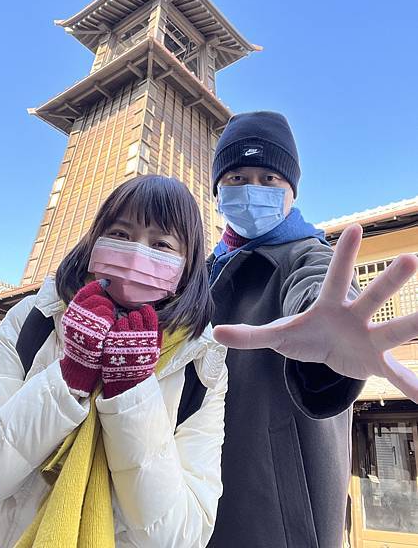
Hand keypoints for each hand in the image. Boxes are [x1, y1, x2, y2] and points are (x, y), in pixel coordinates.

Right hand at [60, 280, 114, 394]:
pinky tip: (109, 329)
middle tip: (108, 314)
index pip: (86, 291)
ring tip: (108, 324)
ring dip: (110, 314)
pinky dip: (111, 323)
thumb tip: (105, 284)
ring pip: (105, 308)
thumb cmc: (84, 341)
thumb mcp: (80, 321)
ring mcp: (84, 324)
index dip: (97, 286)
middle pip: (98, 299)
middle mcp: (76, 315)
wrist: (80, 364)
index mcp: (72, 311)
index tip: (106, 284)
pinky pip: (107, 320)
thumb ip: (88, 306)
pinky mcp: (93, 333)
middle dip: (107, 305)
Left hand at [102, 305, 160, 397]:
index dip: (145, 312)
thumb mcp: (154, 351)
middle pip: (134, 315)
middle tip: (132, 326)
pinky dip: (114, 331)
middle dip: (133, 319)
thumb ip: (156, 335)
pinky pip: (112, 328)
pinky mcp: (110, 342)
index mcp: (150, 337)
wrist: (128, 384)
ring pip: (122, 320)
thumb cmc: (142, 366)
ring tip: (124, 334)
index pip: (148, 314)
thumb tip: (156, 321)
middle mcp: (137, 335)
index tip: (143, 314)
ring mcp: (123, 338)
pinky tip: (116, 339)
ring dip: (123, 324)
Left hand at [212, 224, 417, 402]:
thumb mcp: (276, 335)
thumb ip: (249, 335)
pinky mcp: (375, 362)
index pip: (334, 277)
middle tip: (409, 258)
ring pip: (392, 331)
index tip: (356, 227)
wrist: (324, 353)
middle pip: (370, 297)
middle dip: (388, 280)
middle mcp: (353, 317)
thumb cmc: (303, 335)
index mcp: (327, 306)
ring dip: (411, 325)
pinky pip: (396, 373)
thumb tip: (215, 333)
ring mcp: (368, 339)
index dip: (343, 255)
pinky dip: (410, 384)